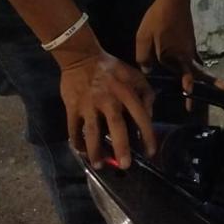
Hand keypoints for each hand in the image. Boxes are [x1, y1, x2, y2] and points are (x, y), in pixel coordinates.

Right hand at [58, 51, 156, 169]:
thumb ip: (146, 94)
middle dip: (121, 147)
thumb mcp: (134, 75)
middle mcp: (108, 100)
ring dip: (95, 150)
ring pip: (92, 131)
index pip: (140, 116)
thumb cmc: (112, 69)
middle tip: (125, 165)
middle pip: (116, 126)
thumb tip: (149, 116)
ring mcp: (88, 104)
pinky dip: (77, 142)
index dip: (147, 135)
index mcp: (126, 92)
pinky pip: (73, 128)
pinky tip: (82, 151)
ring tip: (99, 165)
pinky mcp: (72, 107)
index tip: (151, 152)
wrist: (81, 57)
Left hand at [135, 0, 223, 98]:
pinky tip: (200, 70)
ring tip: (220, 87)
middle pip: (197, 73)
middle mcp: (187, 53)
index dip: (182, 82)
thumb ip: (144, 57)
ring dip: (206, 78)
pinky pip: (196, 58)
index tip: (189, 92)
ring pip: (198, 67)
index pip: (176, 72)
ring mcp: (191, 47)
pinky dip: (198, 66)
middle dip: (206, 85)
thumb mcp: (144, 37)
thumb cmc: (158, 18)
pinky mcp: (190, 41)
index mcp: (177, 54)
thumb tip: (147, 71)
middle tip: (212, 98)